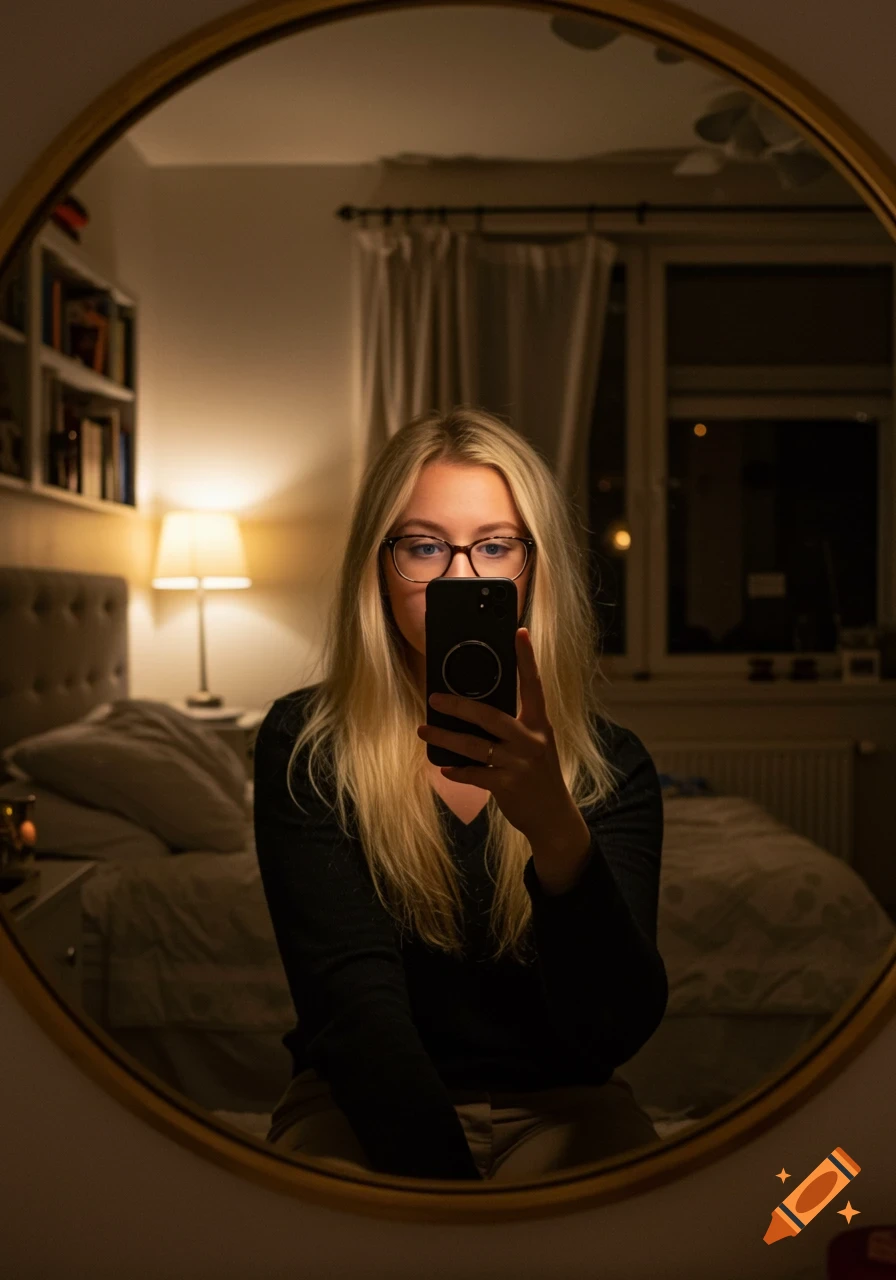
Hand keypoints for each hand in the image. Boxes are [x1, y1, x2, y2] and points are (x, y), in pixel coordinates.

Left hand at [416, 627, 578, 846]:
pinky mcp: (508, 785)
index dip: (527, 658)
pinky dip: (457, 770)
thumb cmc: (538, 774)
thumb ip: (514, 727)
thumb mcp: (534, 745)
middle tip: (434, 697)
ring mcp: (520, 763)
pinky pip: (475, 773)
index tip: (519, 632)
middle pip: (490, 715)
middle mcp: (532, 739)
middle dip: (458, 705)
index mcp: (539, 724)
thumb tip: (475, 711)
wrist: (553, 816)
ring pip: (475, 745)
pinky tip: (444, 767)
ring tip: (424, 729)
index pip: (533, 684)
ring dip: (445, 736)